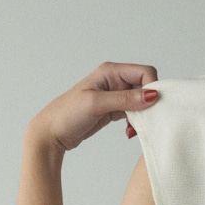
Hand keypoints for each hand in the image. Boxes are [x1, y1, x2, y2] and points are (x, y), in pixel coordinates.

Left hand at [29, 62, 158, 151]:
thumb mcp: (96, 104)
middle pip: (146, 87)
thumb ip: (125, 99)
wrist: (52, 133)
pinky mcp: (115, 109)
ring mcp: (116, 95)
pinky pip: (135, 113)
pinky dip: (136, 123)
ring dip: (143, 116)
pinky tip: (128, 132)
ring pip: (142, 102)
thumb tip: (152, 95)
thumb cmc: (67, 114)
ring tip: (133, 129)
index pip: (144, 72)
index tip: (151, 107)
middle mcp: (115, 80)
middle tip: (143, 121)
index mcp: (111, 71)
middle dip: (148, 104)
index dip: (152, 88)